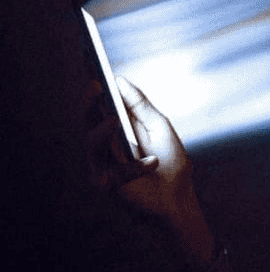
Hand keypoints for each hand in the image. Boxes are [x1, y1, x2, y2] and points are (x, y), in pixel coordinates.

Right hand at [84, 78, 215, 265]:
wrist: (179, 199)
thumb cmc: (171, 164)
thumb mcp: (159, 127)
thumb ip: (140, 105)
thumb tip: (120, 80)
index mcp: (116, 132)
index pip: (99, 109)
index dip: (96, 92)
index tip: (97, 72)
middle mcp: (105, 148)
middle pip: (88, 123)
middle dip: (90, 105)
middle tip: (97, 87)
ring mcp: (103, 167)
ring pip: (91, 146)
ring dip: (101, 132)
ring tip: (113, 120)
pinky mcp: (107, 187)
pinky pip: (114, 172)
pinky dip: (136, 167)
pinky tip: (152, 163)